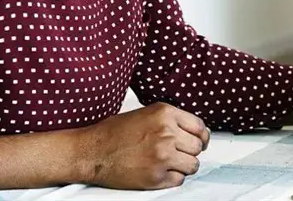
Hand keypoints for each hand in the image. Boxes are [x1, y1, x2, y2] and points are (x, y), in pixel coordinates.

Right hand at [78, 102, 210, 189]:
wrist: (91, 151)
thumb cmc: (114, 132)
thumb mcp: (146, 113)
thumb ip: (171, 120)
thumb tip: (194, 131)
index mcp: (165, 113)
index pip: (200, 126)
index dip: (201, 136)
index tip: (199, 140)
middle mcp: (167, 133)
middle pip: (198, 147)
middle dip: (190, 151)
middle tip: (179, 152)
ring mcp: (162, 156)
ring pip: (193, 165)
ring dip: (183, 165)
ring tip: (168, 162)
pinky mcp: (156, 176)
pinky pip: (179, 180)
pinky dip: (172, 178)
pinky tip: (159, 171)